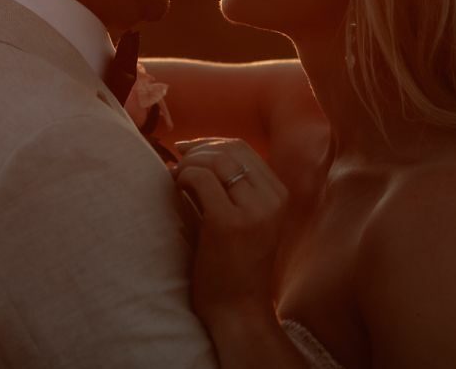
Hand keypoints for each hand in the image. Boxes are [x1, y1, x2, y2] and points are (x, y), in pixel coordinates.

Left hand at [172, 138, 288, 325]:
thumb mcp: (248, 220)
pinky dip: (183, 177)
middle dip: (197, 150)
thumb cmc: (235, 267)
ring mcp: (253, 211)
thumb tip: (200, 150)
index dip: (211, 143)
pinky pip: (200, 179)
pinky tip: (175, 189)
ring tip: (176, 178)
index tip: (188, 151)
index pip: (243, 149)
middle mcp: (273, 199)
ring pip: (215, 160)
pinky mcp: (228, 223)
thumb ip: (236, 188)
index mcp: (280, 195)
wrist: (238, 312)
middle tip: (176, 162)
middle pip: (230, 150)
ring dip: (188, 164)